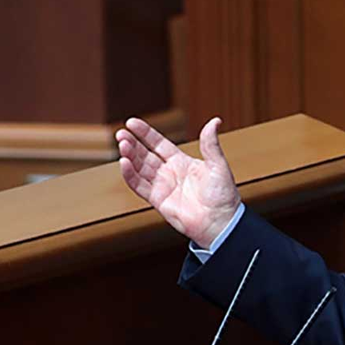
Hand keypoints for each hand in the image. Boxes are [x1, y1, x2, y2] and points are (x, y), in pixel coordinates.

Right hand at [115, 116, 240, 247]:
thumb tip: (215, 121)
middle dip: (132, 143)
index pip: (158, 144)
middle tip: (120, 134)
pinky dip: (130, 175)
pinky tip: (124, 163)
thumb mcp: (217, 165)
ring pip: (139, 168)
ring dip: (129, 156)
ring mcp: (162, 187)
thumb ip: (210, 144)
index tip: (131, 123)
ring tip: (122, 144)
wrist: (221, 223)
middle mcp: (169, 173)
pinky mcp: (158, 200)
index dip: (145, 133)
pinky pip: (139, 186)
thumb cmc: (223, 196)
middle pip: (144, 155)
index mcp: (182, 162)